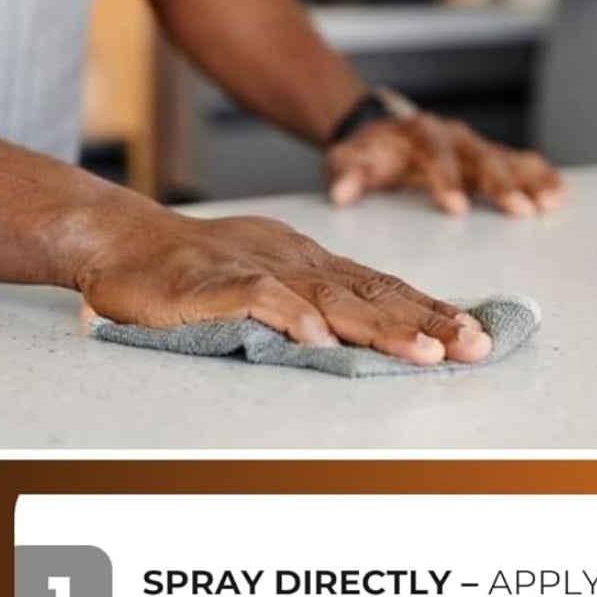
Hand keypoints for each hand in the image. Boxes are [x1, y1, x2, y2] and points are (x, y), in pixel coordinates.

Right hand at [75, 208, 492, 365]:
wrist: (120, 242)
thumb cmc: (190, 269)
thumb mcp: (264, 278)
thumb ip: (306, 302)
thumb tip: (350, 337)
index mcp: (309, 262)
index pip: (382, 286)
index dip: (431, 310)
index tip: (474, 334)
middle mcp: (294, 262)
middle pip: (373, 293)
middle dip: (429, 322)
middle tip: (476, 347)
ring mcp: (256, 269)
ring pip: (331, 298)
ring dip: (382, 327)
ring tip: (425, 354)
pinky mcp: (215, 284)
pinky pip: (259, 299)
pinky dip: (292, 318)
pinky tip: (322, 342)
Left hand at [325, 114, 564, 216]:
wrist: (378, 132)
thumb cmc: (365, 153)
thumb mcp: (345, 160)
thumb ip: (346, 175)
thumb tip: (341, 193)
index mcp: (417, 133)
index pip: (435, 153)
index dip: (446, 179)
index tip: (455, 207)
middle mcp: (452, 135)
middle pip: (481, 154)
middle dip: (500, 182)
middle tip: (519, 210)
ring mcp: (473, 145)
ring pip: (507, 157)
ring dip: (529, 179)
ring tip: (549, 204)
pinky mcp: (487, 157)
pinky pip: (520, 162)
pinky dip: (540, 176)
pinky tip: (557, 196)